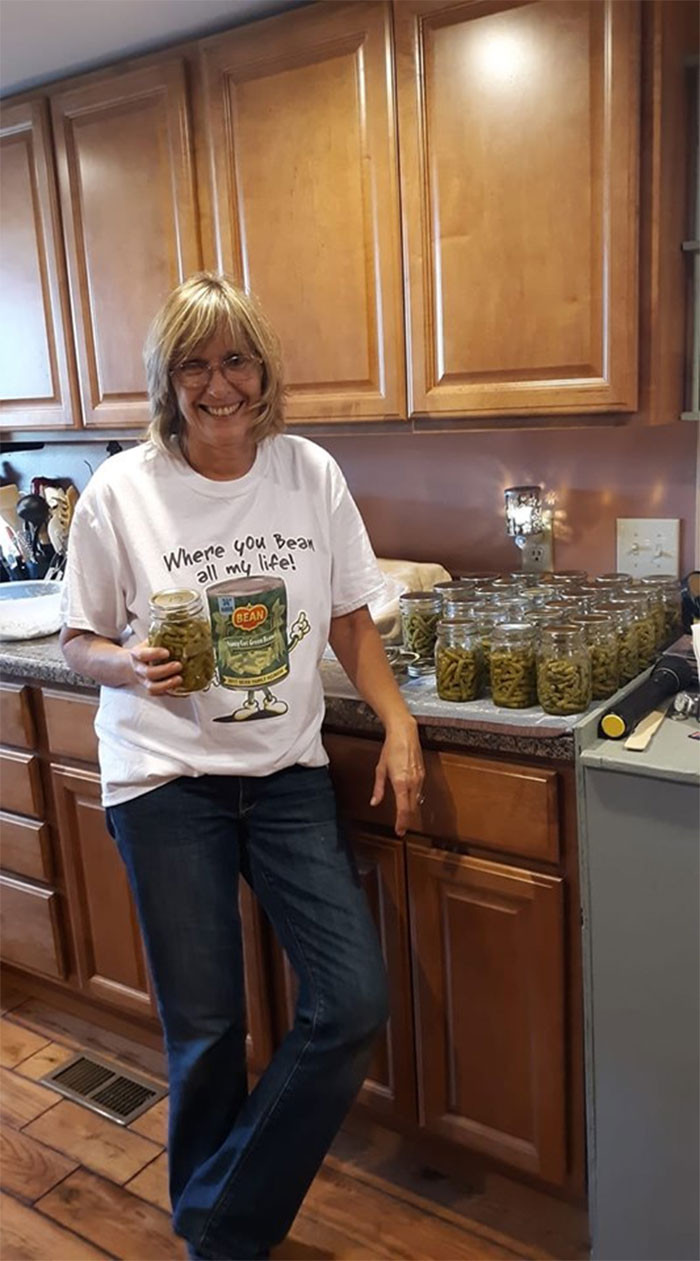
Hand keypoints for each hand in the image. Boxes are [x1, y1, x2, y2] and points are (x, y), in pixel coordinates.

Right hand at [127, 639, 182, 694]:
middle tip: (179, 665)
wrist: (132, 665)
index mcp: (137, 655)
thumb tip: (181, 629)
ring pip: (152, 688)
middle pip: (149, 673)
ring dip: (167, 685)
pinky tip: (183, 690)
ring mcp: (144, 681)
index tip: (166, 652)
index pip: (143, 654)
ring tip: (180, 679)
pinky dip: (172, 694)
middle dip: (165, 670)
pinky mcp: (152, 690)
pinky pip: (160, 695)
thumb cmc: (145, 651)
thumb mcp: (148, 642)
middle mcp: (139, 669)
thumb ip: (161, 637)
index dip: (154, 654)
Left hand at [370, 716, 424, 836]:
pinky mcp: (423, 775)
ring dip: (411, 810)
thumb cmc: (391, 749)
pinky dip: (414, 799)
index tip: (399, 831)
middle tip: (401, 827)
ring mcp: (419, 779)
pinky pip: (419, 792)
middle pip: (412, 808)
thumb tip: (375, 802)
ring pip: (417, 801)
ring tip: (404, 817)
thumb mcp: (380, 769)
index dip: (401, 823)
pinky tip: (409, 801)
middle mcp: (412, 782)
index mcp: (400, 783)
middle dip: (407, 819)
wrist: (405, 734)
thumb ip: (378, 788)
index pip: (403, 809)